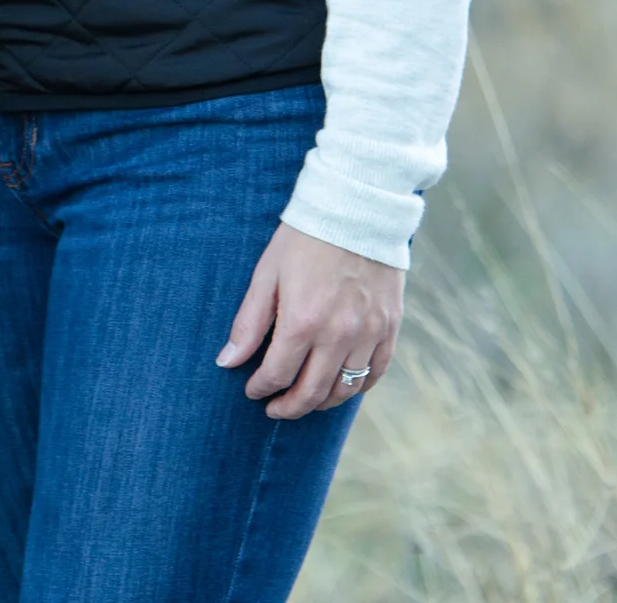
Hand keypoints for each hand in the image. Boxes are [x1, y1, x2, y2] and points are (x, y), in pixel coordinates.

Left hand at [216, 222, 403, 419]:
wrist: (356, 207)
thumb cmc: (304, 237)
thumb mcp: (267, 273)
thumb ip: (249, 322)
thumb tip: (227, 362)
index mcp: (303, 321)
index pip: (278, 375)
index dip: (261, 388)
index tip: (252, 390)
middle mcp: (339, 335)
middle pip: (312, 392)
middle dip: (289, 407)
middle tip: (274, 409)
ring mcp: (369, 333)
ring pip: (345, 390)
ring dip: (321, 402)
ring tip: (304, 400)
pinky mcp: (390, 327)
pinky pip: (375, 374)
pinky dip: (357, 388)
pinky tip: (341, 387)